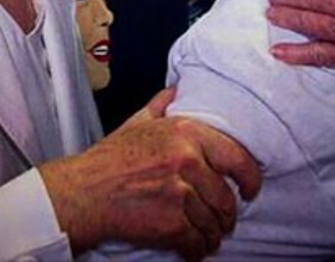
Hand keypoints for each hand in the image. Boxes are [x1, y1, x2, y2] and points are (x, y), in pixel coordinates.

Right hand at [41, 91, 260, 259]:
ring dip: (213, 235)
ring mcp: (180, 193)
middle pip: (226, 197)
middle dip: (227, 215)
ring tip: (208, 236)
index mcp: (185, 132)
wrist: (84, 192)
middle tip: (223, 220)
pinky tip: (193, 248)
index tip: (251, 189)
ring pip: (214, 223)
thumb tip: (178, 89)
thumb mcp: (138, 122)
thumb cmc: (109, 159)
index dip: (250, 177)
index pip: (236, 156)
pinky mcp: (171, 223)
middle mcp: (187, 159)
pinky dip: (198, 250)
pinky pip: (198, 242)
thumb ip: (162, 104)